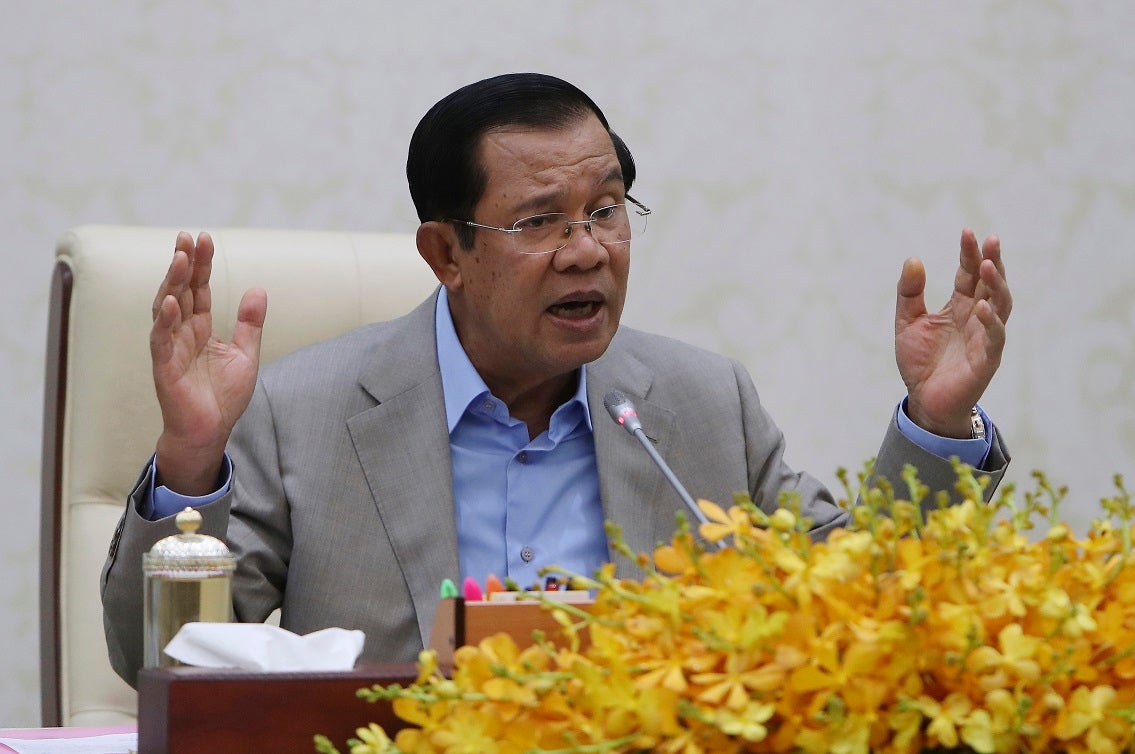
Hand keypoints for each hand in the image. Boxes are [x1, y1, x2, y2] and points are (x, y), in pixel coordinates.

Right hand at [151, 231, 266, 493]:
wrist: (210, 431)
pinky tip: (171, 301)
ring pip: (167, 309)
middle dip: (184, 264)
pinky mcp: (165, 368)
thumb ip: (249, 323)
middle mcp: (181, 333)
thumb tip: (258, 289)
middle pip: (181, 290)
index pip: (198, 289)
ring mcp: (170, 348)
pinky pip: (162, 340)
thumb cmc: (223, 396)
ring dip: (173, 282)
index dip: (201, 264)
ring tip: (180, 258)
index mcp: (199, 328)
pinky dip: (165, 321)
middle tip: (188, 237)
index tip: (204, 238)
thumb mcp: (245, 354)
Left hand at [895, 228, 1011, 437]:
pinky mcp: (986, 360)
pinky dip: (991, 322)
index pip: (969, 274)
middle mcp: (976, 318)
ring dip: (996, 285)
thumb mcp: (907, 322)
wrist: (923, 401)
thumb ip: (909, 293)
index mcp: (960, 306)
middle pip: (990, 284)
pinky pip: (994, 338)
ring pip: (1000, 306)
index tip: (967, 231)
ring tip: (988, 265)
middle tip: (990, 239)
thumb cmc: (920, 362)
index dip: (969, 253)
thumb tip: (913, 258)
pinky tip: (982, 306)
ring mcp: (984, 338)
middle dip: (992, 261)